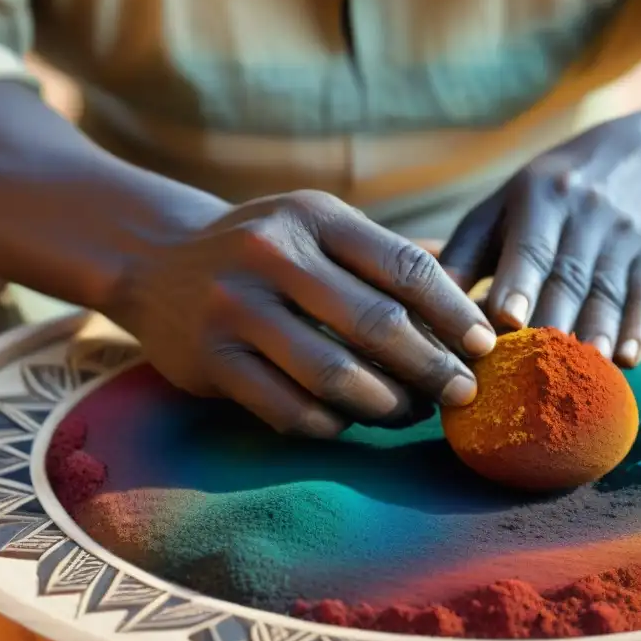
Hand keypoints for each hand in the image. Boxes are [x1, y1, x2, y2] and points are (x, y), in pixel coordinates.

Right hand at [105, 190, 495, 437]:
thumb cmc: (264, 248)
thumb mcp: (319, 226)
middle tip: (463, 394)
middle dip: (432, 368)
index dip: (454, 312)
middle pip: (376, 324)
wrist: (156, 260)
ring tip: (411, 413)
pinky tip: (349, 421)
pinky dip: (330, 424)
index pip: (404, 267)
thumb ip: (388, 254)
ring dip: (386, 404)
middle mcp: (272, 254)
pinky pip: (288, 410)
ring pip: (334, 376)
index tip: (484, 347)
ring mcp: (235, 307)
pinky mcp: (209, 360)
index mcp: (314, 216)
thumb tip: (478, 290)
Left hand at [440, 112, 640, 366]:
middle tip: (533, 369)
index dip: (520, 281)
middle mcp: (587, 214)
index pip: (530, 245)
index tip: (506, 318)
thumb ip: (463, 258)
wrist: (630, 161)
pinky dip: (639, 329)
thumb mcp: (498, 212)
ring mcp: (625, 237)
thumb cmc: (539, 200)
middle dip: (553, 320)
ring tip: (582, 372)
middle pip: (570, 275)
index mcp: (540, 198)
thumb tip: (423, 309)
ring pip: (609, 290)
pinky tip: (627, 360)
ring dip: (596, 332)